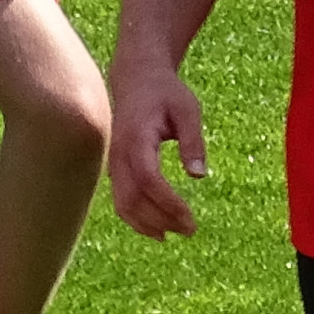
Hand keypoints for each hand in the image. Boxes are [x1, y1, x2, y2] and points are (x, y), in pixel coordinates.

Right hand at [107, 64, 206, 238]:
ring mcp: (114, 163)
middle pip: (133, 198)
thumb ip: (193, 141)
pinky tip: (158, 228)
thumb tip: (199, 176)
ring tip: (175, 234)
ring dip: (147, 224)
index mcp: (137, 138)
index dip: (168, 203)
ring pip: (122, 204)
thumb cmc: (167, 93)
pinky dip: (136, 218)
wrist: (137, 79)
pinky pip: (120, 200)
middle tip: (191, 230)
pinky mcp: (115, 168)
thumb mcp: (188, 109)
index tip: (191, 218)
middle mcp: (119, 154)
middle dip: (161, 219)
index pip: (149, 180)